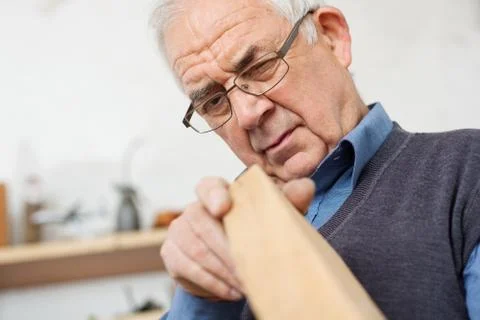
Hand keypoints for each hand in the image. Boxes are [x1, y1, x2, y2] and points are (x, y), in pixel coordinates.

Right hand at [160, 175, 314, 300]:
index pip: (208, 186)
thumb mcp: (275, 216)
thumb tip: (306, 186)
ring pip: (196, 250)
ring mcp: (179, 231)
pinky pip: (187, 269)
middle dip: (228, 250)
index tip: (223, 208)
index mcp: (217, 193)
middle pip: (202, 223)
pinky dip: (211, 283)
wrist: (232, 260)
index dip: (213, 195)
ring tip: (246, 284)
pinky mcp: (172, 254)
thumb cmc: (256, 231)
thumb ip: (290, 200)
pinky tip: (230, 291)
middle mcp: (193, 209)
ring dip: (222, 270)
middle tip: (251, 270)